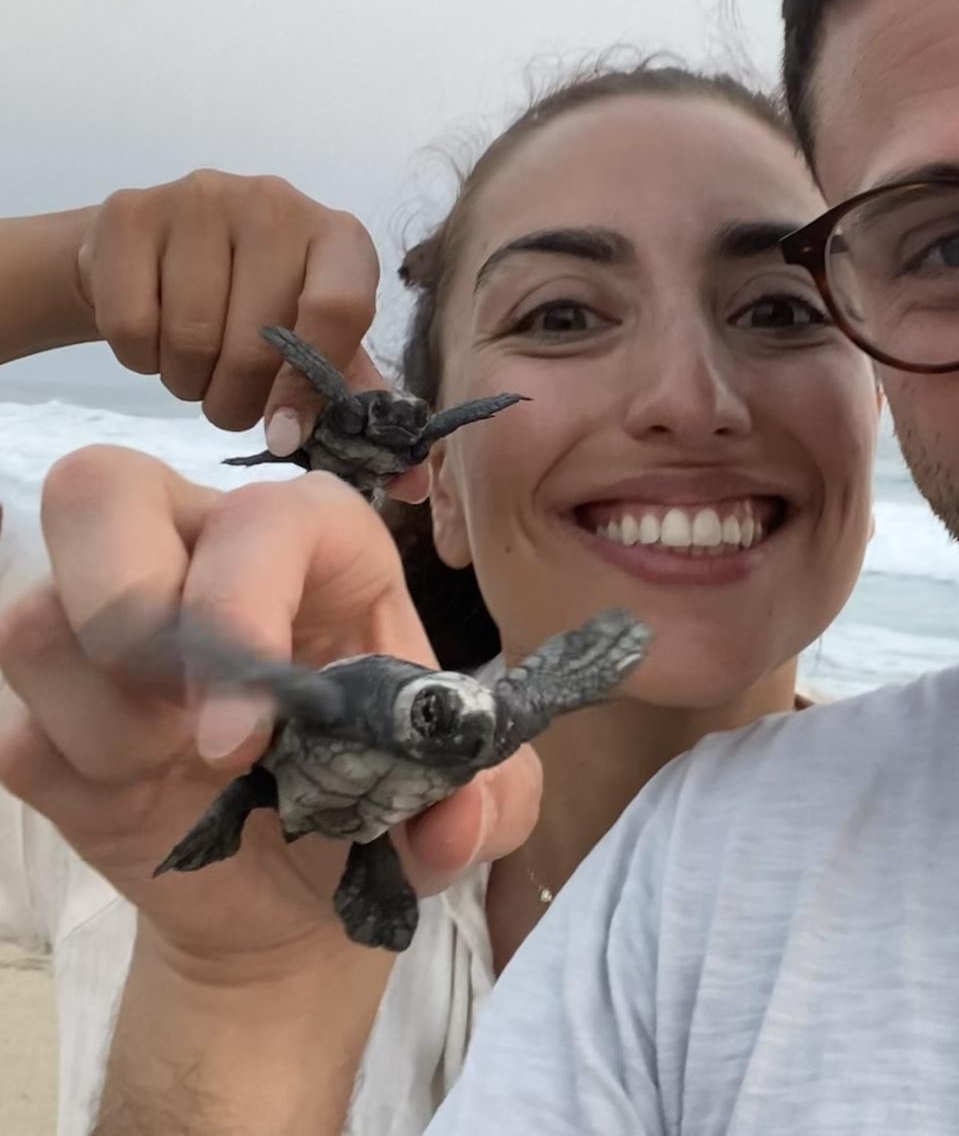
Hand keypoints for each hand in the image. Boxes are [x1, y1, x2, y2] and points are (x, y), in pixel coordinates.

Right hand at [0, 447, 540, 976]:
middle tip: (186, 732)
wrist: (301, 890)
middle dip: (127, 612)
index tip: (243, 738)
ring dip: (105, 724)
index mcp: (319, 542)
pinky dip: (71, 774)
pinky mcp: (49, 708)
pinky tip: (136, 800)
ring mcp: (109, 623)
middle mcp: (204, 550)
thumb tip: (456, 825)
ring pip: (36, 614)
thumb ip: (489, 801)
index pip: (260, 513)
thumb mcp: (464, 801)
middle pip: (99, 489)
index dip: (238, 606)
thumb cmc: (383, 799)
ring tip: (180, 774)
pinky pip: (13, 720)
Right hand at [74, 170, 426, 500]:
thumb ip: (360, 409)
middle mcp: (278, 204)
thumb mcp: (318, 350)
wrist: (157, 260)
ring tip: (198, 368)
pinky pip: (130, 326)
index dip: (309, 386)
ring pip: (190, 338)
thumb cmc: (255, 310)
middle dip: (239, 400)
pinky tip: (155, 339)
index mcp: (341, 239)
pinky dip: (139, 359)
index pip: (339, 311)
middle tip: (232, 400)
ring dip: (189, 383)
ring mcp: (201, 198)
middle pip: (258, 340)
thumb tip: (413, 486)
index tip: (285, 432)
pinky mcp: (130, 213)